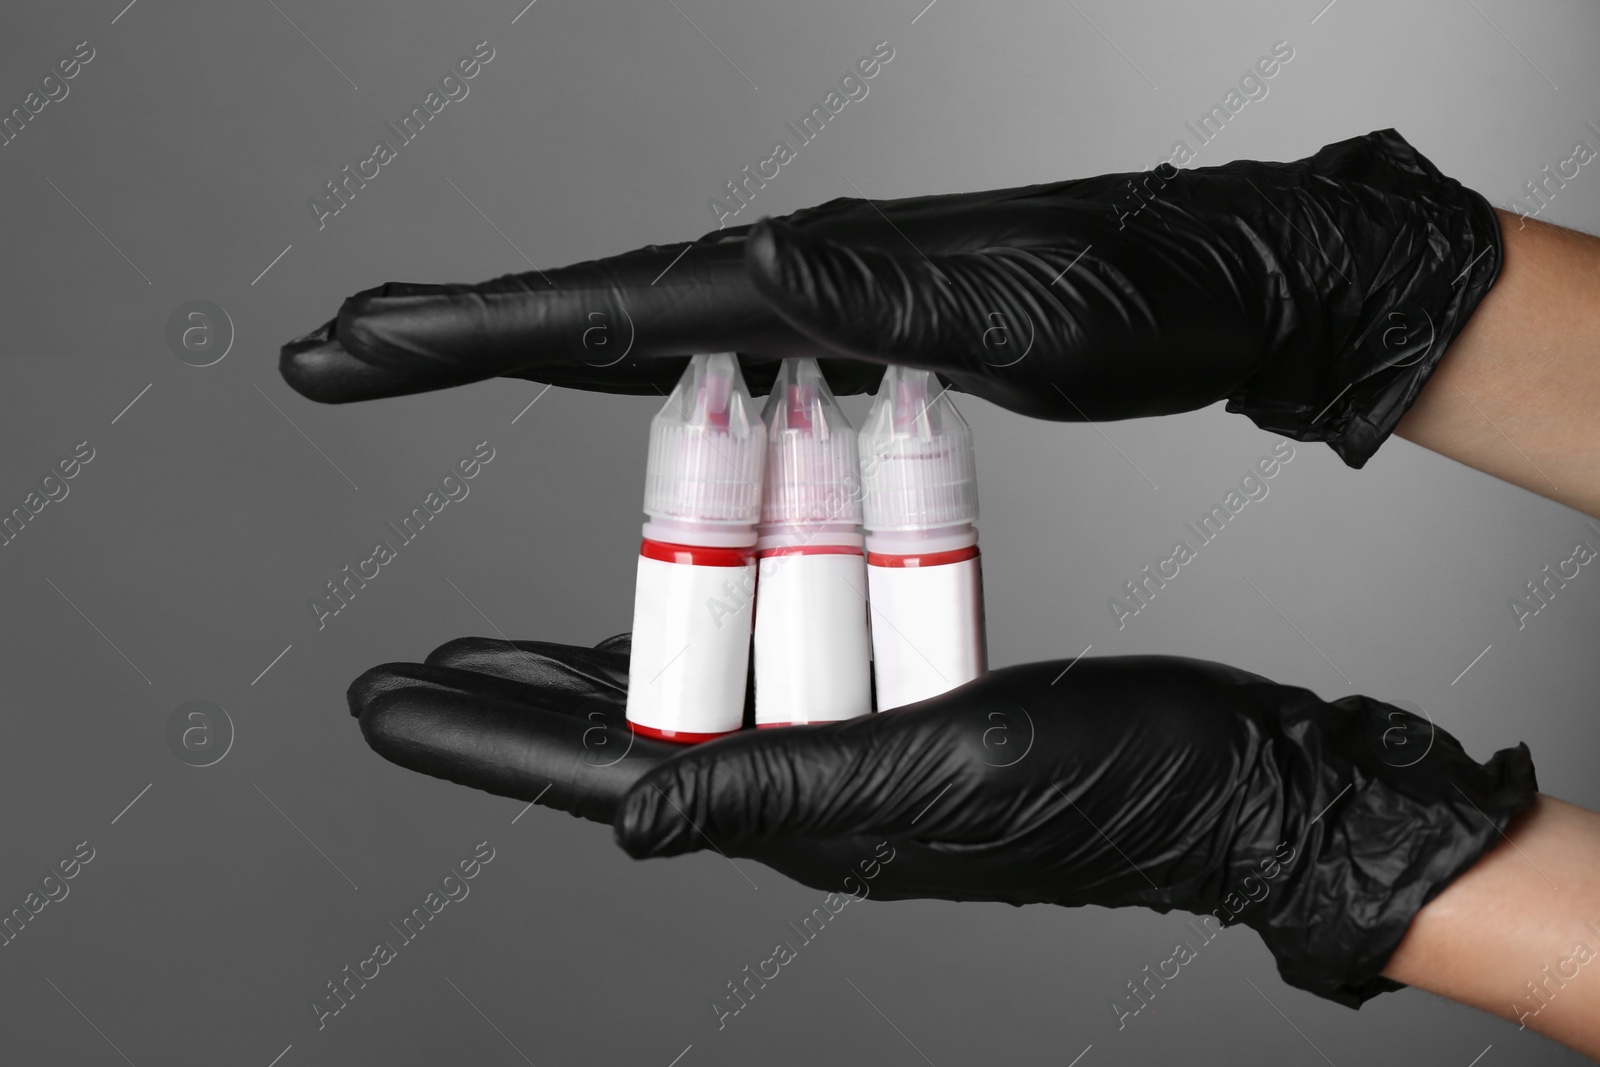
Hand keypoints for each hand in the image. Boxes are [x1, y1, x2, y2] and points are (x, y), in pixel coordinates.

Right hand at [282, 128, 1500, 467]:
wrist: (1219, 277)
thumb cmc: (1135, 300)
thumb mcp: (1013, 309)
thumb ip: (880, 294)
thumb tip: (748, 264)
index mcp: (807, 279)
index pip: (607, 309)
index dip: (473, 334)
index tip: (359, 343)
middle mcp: (795, 278)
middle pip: (592, 309)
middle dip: (456, 331)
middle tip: (338, 348)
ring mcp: (820, 302)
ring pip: (642, 328)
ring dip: (526, 344)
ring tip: (427, 354)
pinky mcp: (853, 331)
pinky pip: (717, 357)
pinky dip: (636, 369)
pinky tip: (616, 388)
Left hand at [347, 632, 1534, 1006]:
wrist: (1233, 781)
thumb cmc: (1110, 787)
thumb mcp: (939, 776)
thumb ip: (780, 793)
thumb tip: (625, 821)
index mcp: (807, 812)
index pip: (604, 774)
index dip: (486, 738)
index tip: (383, 704)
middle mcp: (813, 788)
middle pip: (625, 738)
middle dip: (514, 707)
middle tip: (418, 672)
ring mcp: (855, 754)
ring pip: (688, 696)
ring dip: (596, 663)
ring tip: (502, 648)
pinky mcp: (903, 712)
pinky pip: (772, 665)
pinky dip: (713, 626)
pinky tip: (677, 605)